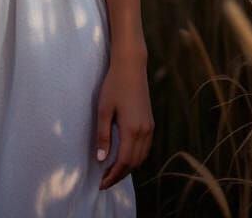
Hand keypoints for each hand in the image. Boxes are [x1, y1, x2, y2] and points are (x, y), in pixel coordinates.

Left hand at [94, 47, 153, 190]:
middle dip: (119, 175)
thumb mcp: (103, 109)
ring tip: (112, 172)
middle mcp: (144, 132)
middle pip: (134, 164)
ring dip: (128, 168)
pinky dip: (136, 158)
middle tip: (104, 181)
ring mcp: (149, 128)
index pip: (123, 162)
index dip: (112, 176)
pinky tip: (125, 157)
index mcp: (132, 130)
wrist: (131, 67)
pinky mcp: (150, 123)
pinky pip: (145, 148)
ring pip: (141, 157)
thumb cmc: (114, 85)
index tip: (101, 183)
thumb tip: (101, 159)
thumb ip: (103, 136)